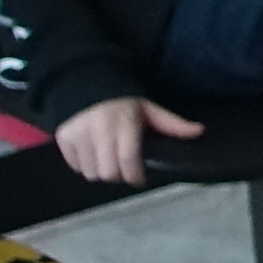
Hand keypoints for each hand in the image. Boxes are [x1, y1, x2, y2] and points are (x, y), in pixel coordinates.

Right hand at [57, 96, 196, 185]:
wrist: (84, 82)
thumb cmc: (121, 100)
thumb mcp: (147, 108)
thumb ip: (170, 123)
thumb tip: (199, 131)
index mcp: (123, 122)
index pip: (128, 160)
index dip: (135, 176)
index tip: (140, 179)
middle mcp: (98, 129)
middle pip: (108, 173)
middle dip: (119, 176)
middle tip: (124, 169)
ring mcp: (77, 134)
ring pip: (91, 173)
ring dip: (101, 172)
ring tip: (108, 160)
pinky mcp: (63, 138)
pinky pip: (75, 167)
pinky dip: (84, 166)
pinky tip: (92, 154)